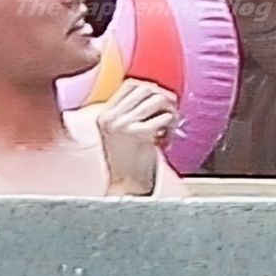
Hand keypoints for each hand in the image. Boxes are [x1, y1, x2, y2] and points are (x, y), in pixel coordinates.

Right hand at [97, 79, 177, 196]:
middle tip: (172, 112)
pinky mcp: (139, 134)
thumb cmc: (128, 165)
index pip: (131, 85)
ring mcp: (123, 125)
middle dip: (164, 98)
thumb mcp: (120, 134)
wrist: (126, 190)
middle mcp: (111, 118)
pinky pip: (164, 117)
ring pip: (157, 99)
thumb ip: (131, 113)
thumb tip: (157, 92)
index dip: (151, 88)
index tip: (161, 99)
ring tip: (170, 128)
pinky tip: (168, 139)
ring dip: (170, 112)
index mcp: (104, 116)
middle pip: (146, 89)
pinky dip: (172, 125)